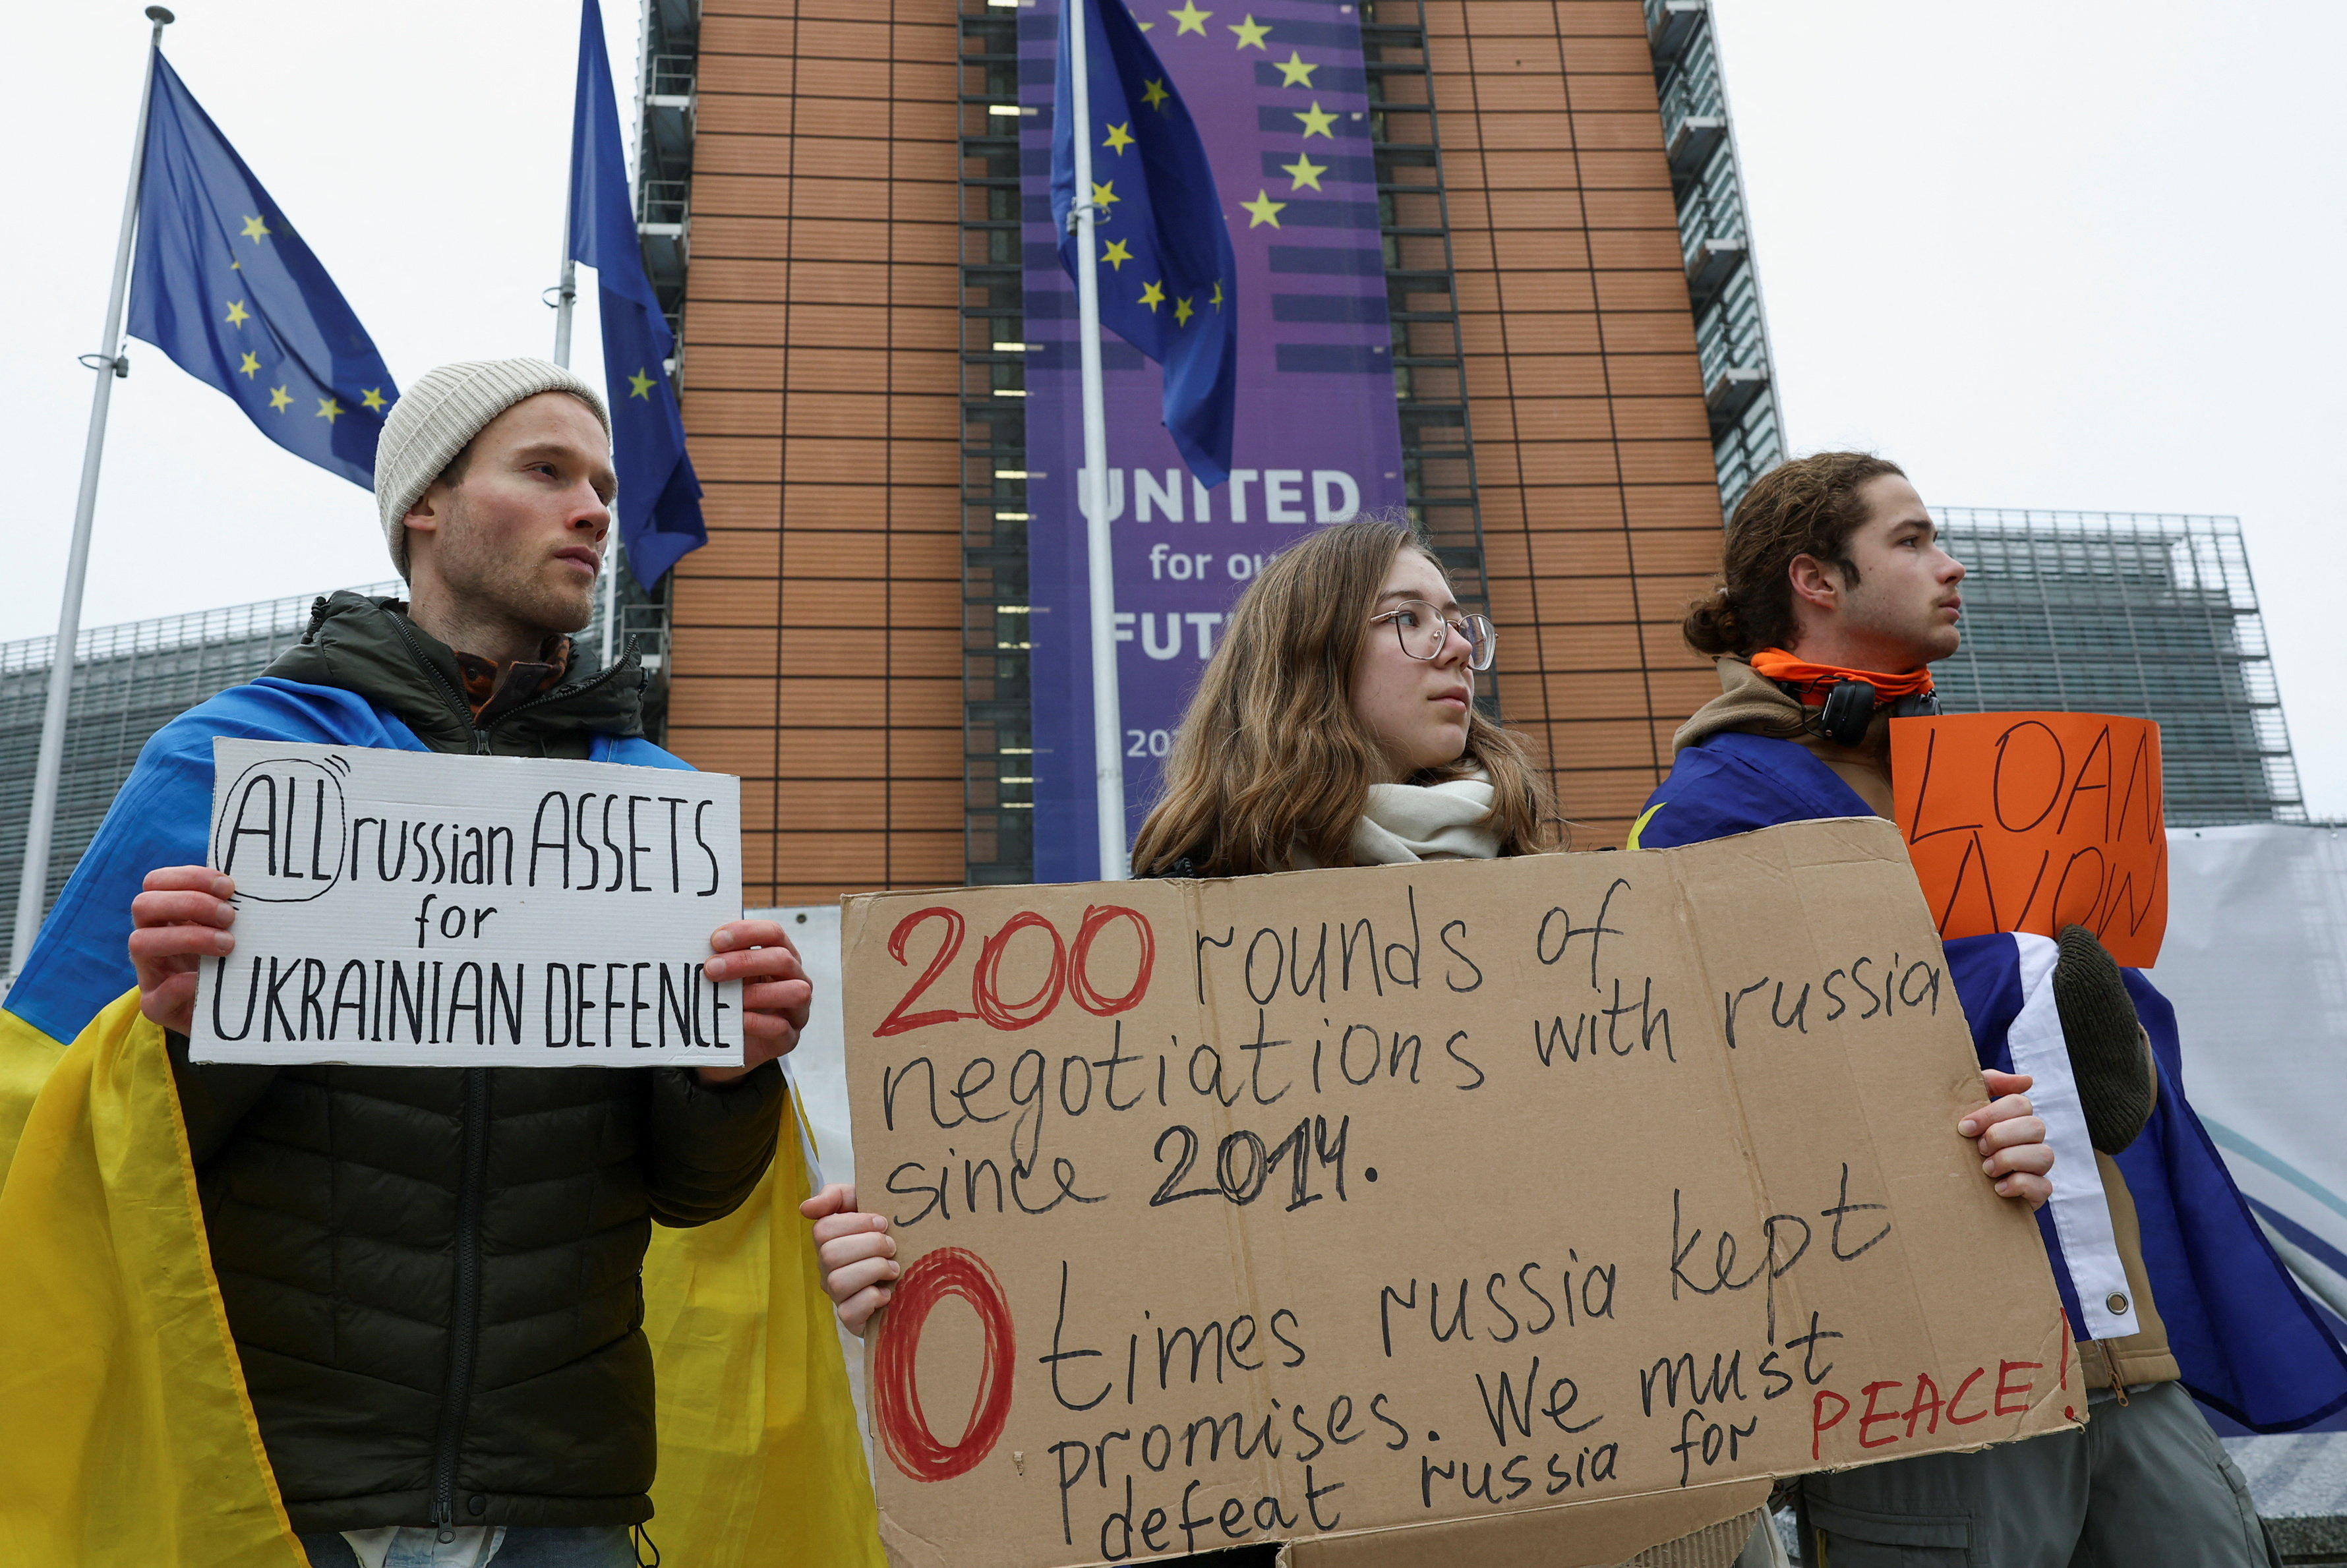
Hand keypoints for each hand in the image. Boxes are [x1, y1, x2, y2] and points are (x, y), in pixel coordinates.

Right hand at [129, 866, 236, 1035]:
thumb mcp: (229, 930)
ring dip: (187, 938)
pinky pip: (155, 996)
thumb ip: (230, 908)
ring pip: (139, 943)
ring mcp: (149, 973)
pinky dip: (181, 986)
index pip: (157, 882)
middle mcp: (150, 938)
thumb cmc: (230, 959)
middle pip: (143, 905)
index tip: (228, 886)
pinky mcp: (156, 1006)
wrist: (227, 1010)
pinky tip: (205, 980)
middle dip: (190, 904)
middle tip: (230, 917)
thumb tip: (255, 885)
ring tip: (228, 945)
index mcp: (164, 915)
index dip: (190, 878)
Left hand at [696, 919, 811, 1084]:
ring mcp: (797, 1009)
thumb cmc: (731, 1001)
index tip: (716, 940)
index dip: (747, 932)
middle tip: (711, 969)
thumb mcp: (729, 977)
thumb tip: (694, 942)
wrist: (731, 1044)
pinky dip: (758, 1022)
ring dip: (759, 992)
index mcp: (780, 955)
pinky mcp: (789, 1038)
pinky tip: (738, 1020)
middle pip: (783, 959)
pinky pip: (781, 1028)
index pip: (774, 933)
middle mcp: (795, 979)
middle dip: (745, 961)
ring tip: (729, 998)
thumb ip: (722, 959)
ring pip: (796, 992)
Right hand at [799, 1182, 897, 1334]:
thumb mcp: (864, 1205)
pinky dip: (872, 1299)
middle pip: (830, 1254)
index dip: (856, 1223)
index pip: (823, 1229)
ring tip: (893, 1269)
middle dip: (869, 1245)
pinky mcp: (850, 1319)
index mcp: (828, 1241)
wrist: (914, 1274)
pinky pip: (849, 1311)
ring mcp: (836, 1295)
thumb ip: (836, 1196)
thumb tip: (806, 1208)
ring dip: (873, 1270)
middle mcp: (827, 1269)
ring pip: (838, 1282)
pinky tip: (886, 1293)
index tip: (883, 1222)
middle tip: (892, 1246)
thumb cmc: (884, 1236)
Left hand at [1961, 1068, 2052, 1210]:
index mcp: (2014, 1119)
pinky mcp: (2037, 1193)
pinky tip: (1997, 1188)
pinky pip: (2044, 1186)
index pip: (2020, 1103)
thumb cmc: (1960, 1144)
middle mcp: (2030, 1141)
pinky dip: (2019, 1185)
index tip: (1965, 1127)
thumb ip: (1988, 1084)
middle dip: (2001, 1136)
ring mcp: (2037, 1167)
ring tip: (1986, 1169)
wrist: (1951, 1190)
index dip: (1992, 1114)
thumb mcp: (1965, 1108)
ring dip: (2010, 1160)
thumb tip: (2027, 1080)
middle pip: (2035, 1126)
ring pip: (2044, 1155)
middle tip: (1979, 1148)